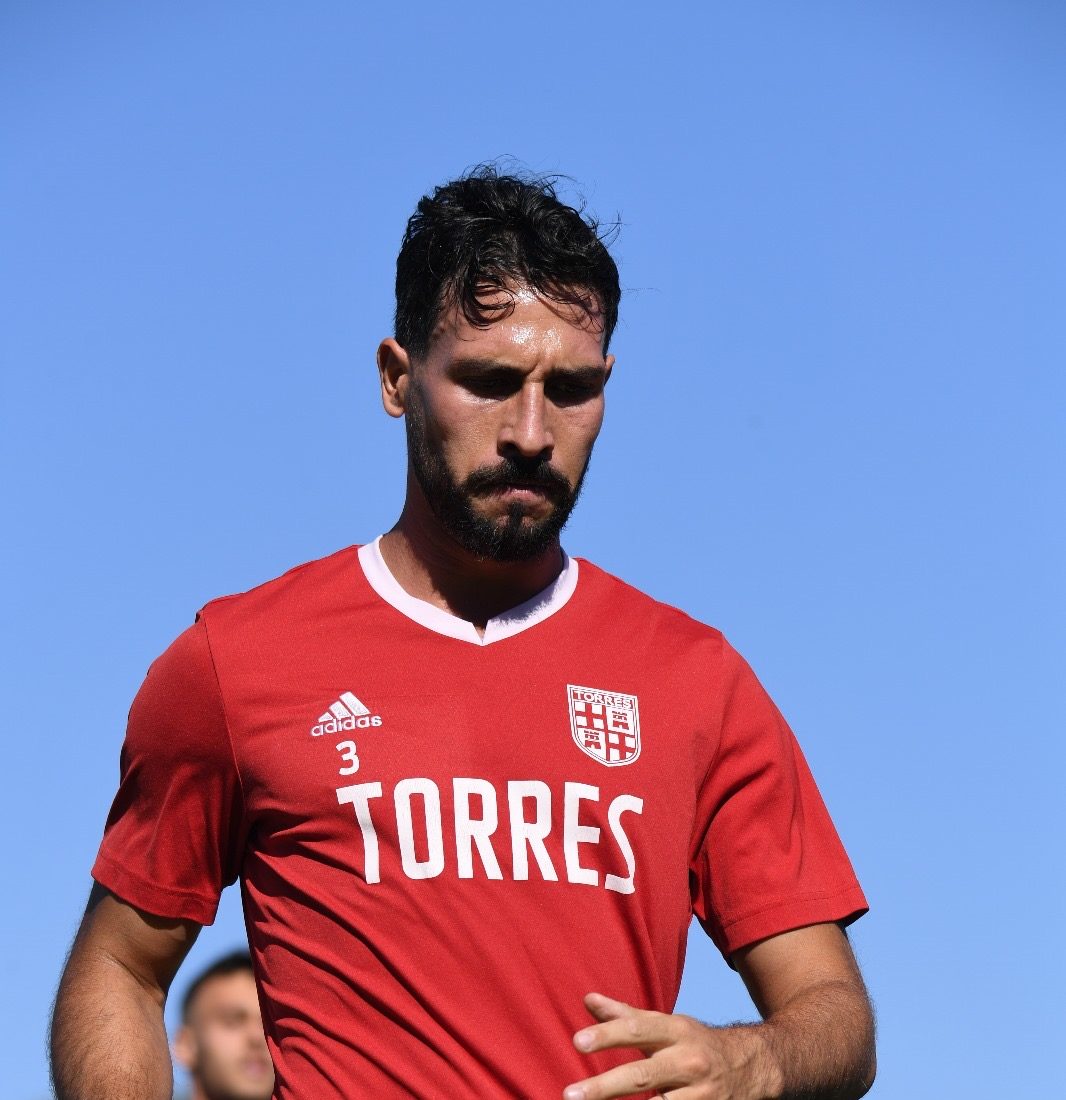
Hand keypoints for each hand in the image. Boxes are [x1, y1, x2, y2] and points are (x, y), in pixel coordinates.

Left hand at [563, 992, 776, 1099]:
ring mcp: (701, 1094)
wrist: (750, 1065)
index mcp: (675, 1030)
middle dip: (604, 1087)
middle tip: (570, 1094)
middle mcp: (688, 1061)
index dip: (607, 1035)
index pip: (636, 1029)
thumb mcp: (665, 1024)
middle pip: (642, 1075)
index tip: (577, 1042)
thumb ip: (625, 1016)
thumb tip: (588, 1000)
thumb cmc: (692, 1042)